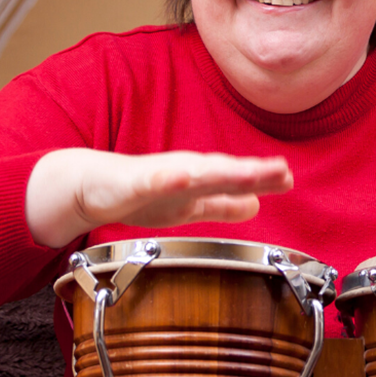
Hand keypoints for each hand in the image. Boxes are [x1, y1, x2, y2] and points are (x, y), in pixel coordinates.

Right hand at [26, 148, 292, 247]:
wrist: (86, 186)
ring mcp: (159, 176)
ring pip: (194, 172)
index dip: (262, 177)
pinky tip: (183, 176)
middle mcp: (184, 173)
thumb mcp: (189, 205)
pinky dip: (168, 178)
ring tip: (246, 171)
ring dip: (220, 171)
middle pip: (224, 172)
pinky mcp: (132, 182)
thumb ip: (222, 204)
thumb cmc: (140, 194)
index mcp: (199, 180)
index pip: (237, 179)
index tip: (288, 177)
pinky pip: (151, 180)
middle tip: (282, 171)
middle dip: (252, 171)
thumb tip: (257, 205)